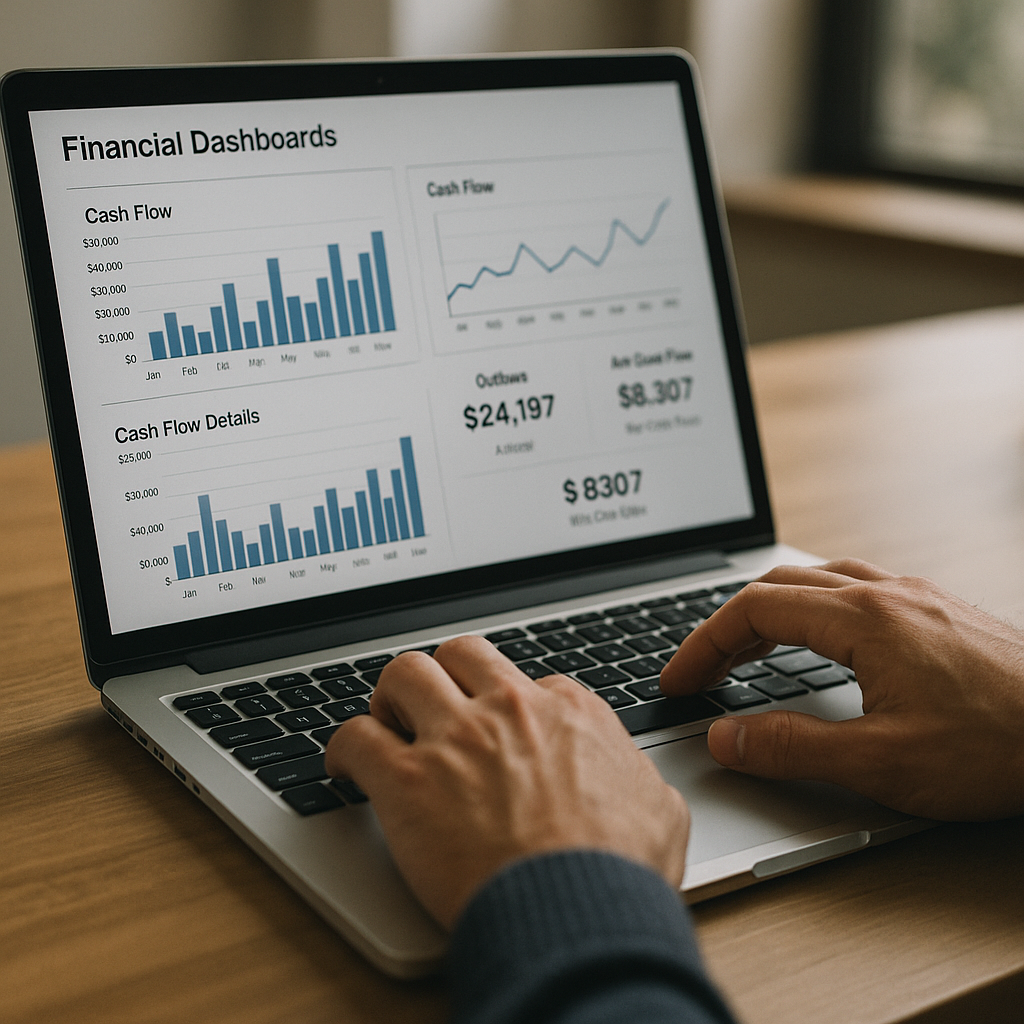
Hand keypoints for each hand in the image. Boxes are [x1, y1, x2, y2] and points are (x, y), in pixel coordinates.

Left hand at [324, 635, 689, 928]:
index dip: (506, 707)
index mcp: (568, 712)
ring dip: (391, 696)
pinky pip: (356, 737)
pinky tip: (345, 767)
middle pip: (461, 653)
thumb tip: (643, 787)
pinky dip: (344, 748)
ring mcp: (456, 739)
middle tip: (433, 706)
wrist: (577, 914)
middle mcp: (509, 711)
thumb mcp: (660, 811)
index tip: (496, 732)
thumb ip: (642, 783)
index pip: (524, 682)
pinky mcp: (408, 780)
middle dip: (444, 674)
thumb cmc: (619, 871)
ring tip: (388, 722)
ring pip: (405, 672)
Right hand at [660, 559, 1023, 820]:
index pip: (754, 609)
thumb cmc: (1001, 747)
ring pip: (818, 580)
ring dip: (770, 610)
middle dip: (728, 626)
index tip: (679, 680)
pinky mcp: (939, 612)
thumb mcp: (883, 763)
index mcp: (864, 619)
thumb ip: (792, 749)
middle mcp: (887, 594)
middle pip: (779, 586)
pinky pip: (855, 589)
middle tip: (702, 671)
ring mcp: (917, 598)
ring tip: (747, 651)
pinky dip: (813, 608)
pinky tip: (820, 638)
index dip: (703, 644)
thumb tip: (724, 739)